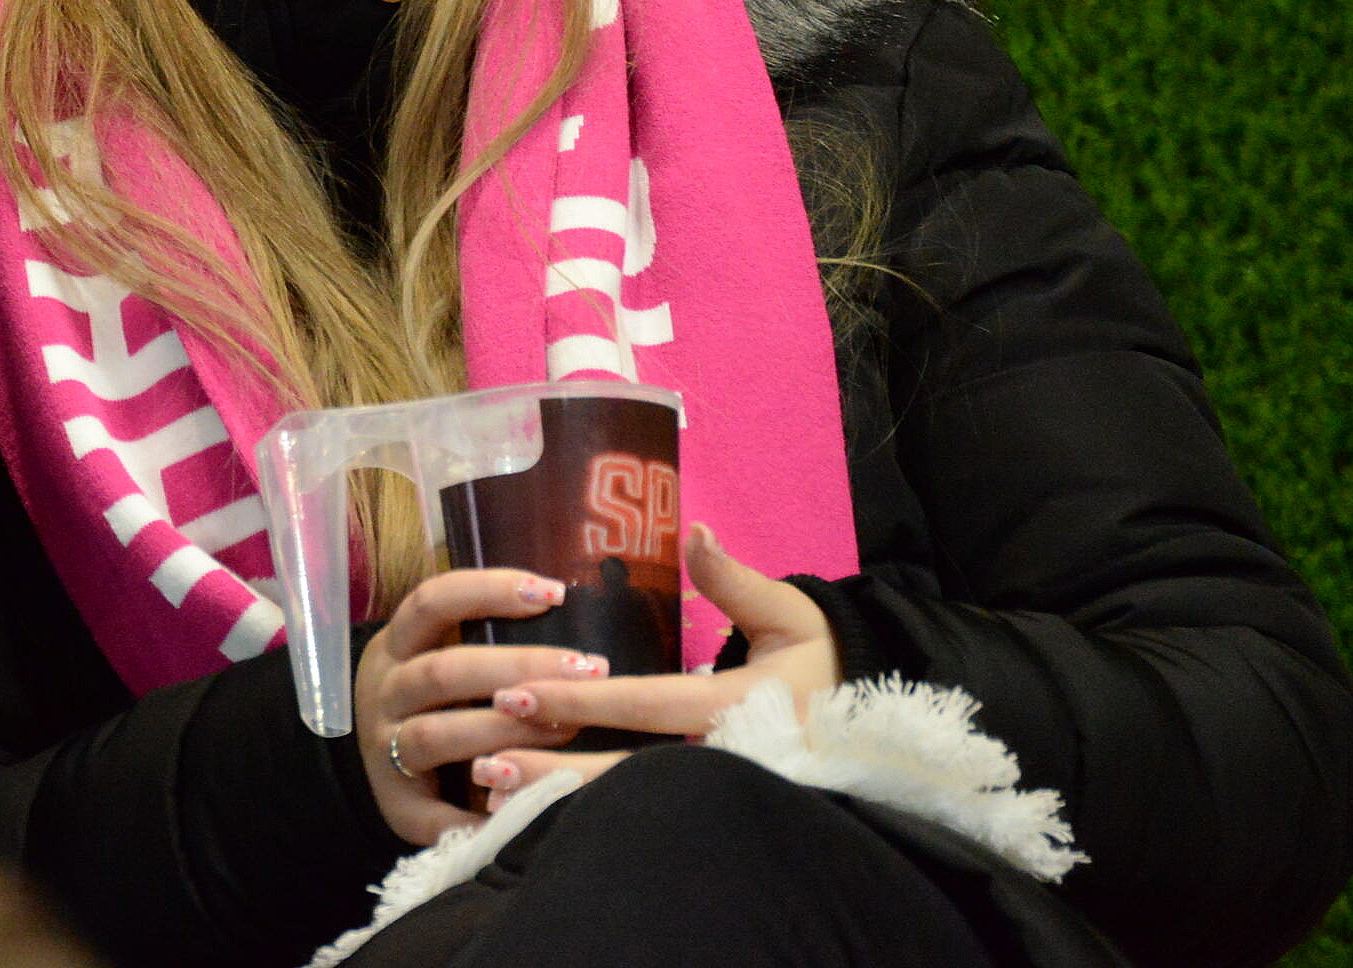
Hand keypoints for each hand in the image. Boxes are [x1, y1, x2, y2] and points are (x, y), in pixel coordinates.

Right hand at [352, 565, 606, 845]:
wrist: (373, 763)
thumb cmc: (431, 700)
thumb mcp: (439, 655)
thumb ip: (486, 638)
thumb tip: (568, 608)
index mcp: (397, 646)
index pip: (432, 602)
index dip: (489, 591)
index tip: (555, 594)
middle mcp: (384, 691)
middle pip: (443, 671)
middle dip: (519, 668)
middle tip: (587, 670)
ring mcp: (384, 748)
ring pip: (437, 735)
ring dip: (507, 732)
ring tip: (570, 729)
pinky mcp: (396, 805)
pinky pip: (437, 817)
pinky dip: (483, 817)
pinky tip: (533, 812)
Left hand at [467, 523, 841, 811]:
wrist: (868, 730)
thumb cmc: (821, 664)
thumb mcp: (792, 616)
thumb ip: (736, 581)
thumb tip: (694, 533)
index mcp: (741, 709)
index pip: (647, 704)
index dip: (580, 700)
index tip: (518, 691)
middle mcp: (726, 763)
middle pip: (626, 772)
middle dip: (553, 768)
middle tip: (484, 759)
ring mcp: (719, 797)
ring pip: (629, 806)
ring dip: (559, 801)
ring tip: (492, 791)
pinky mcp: (713, 814)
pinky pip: (643, 821)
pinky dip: (586, 820)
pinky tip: (532, 816)